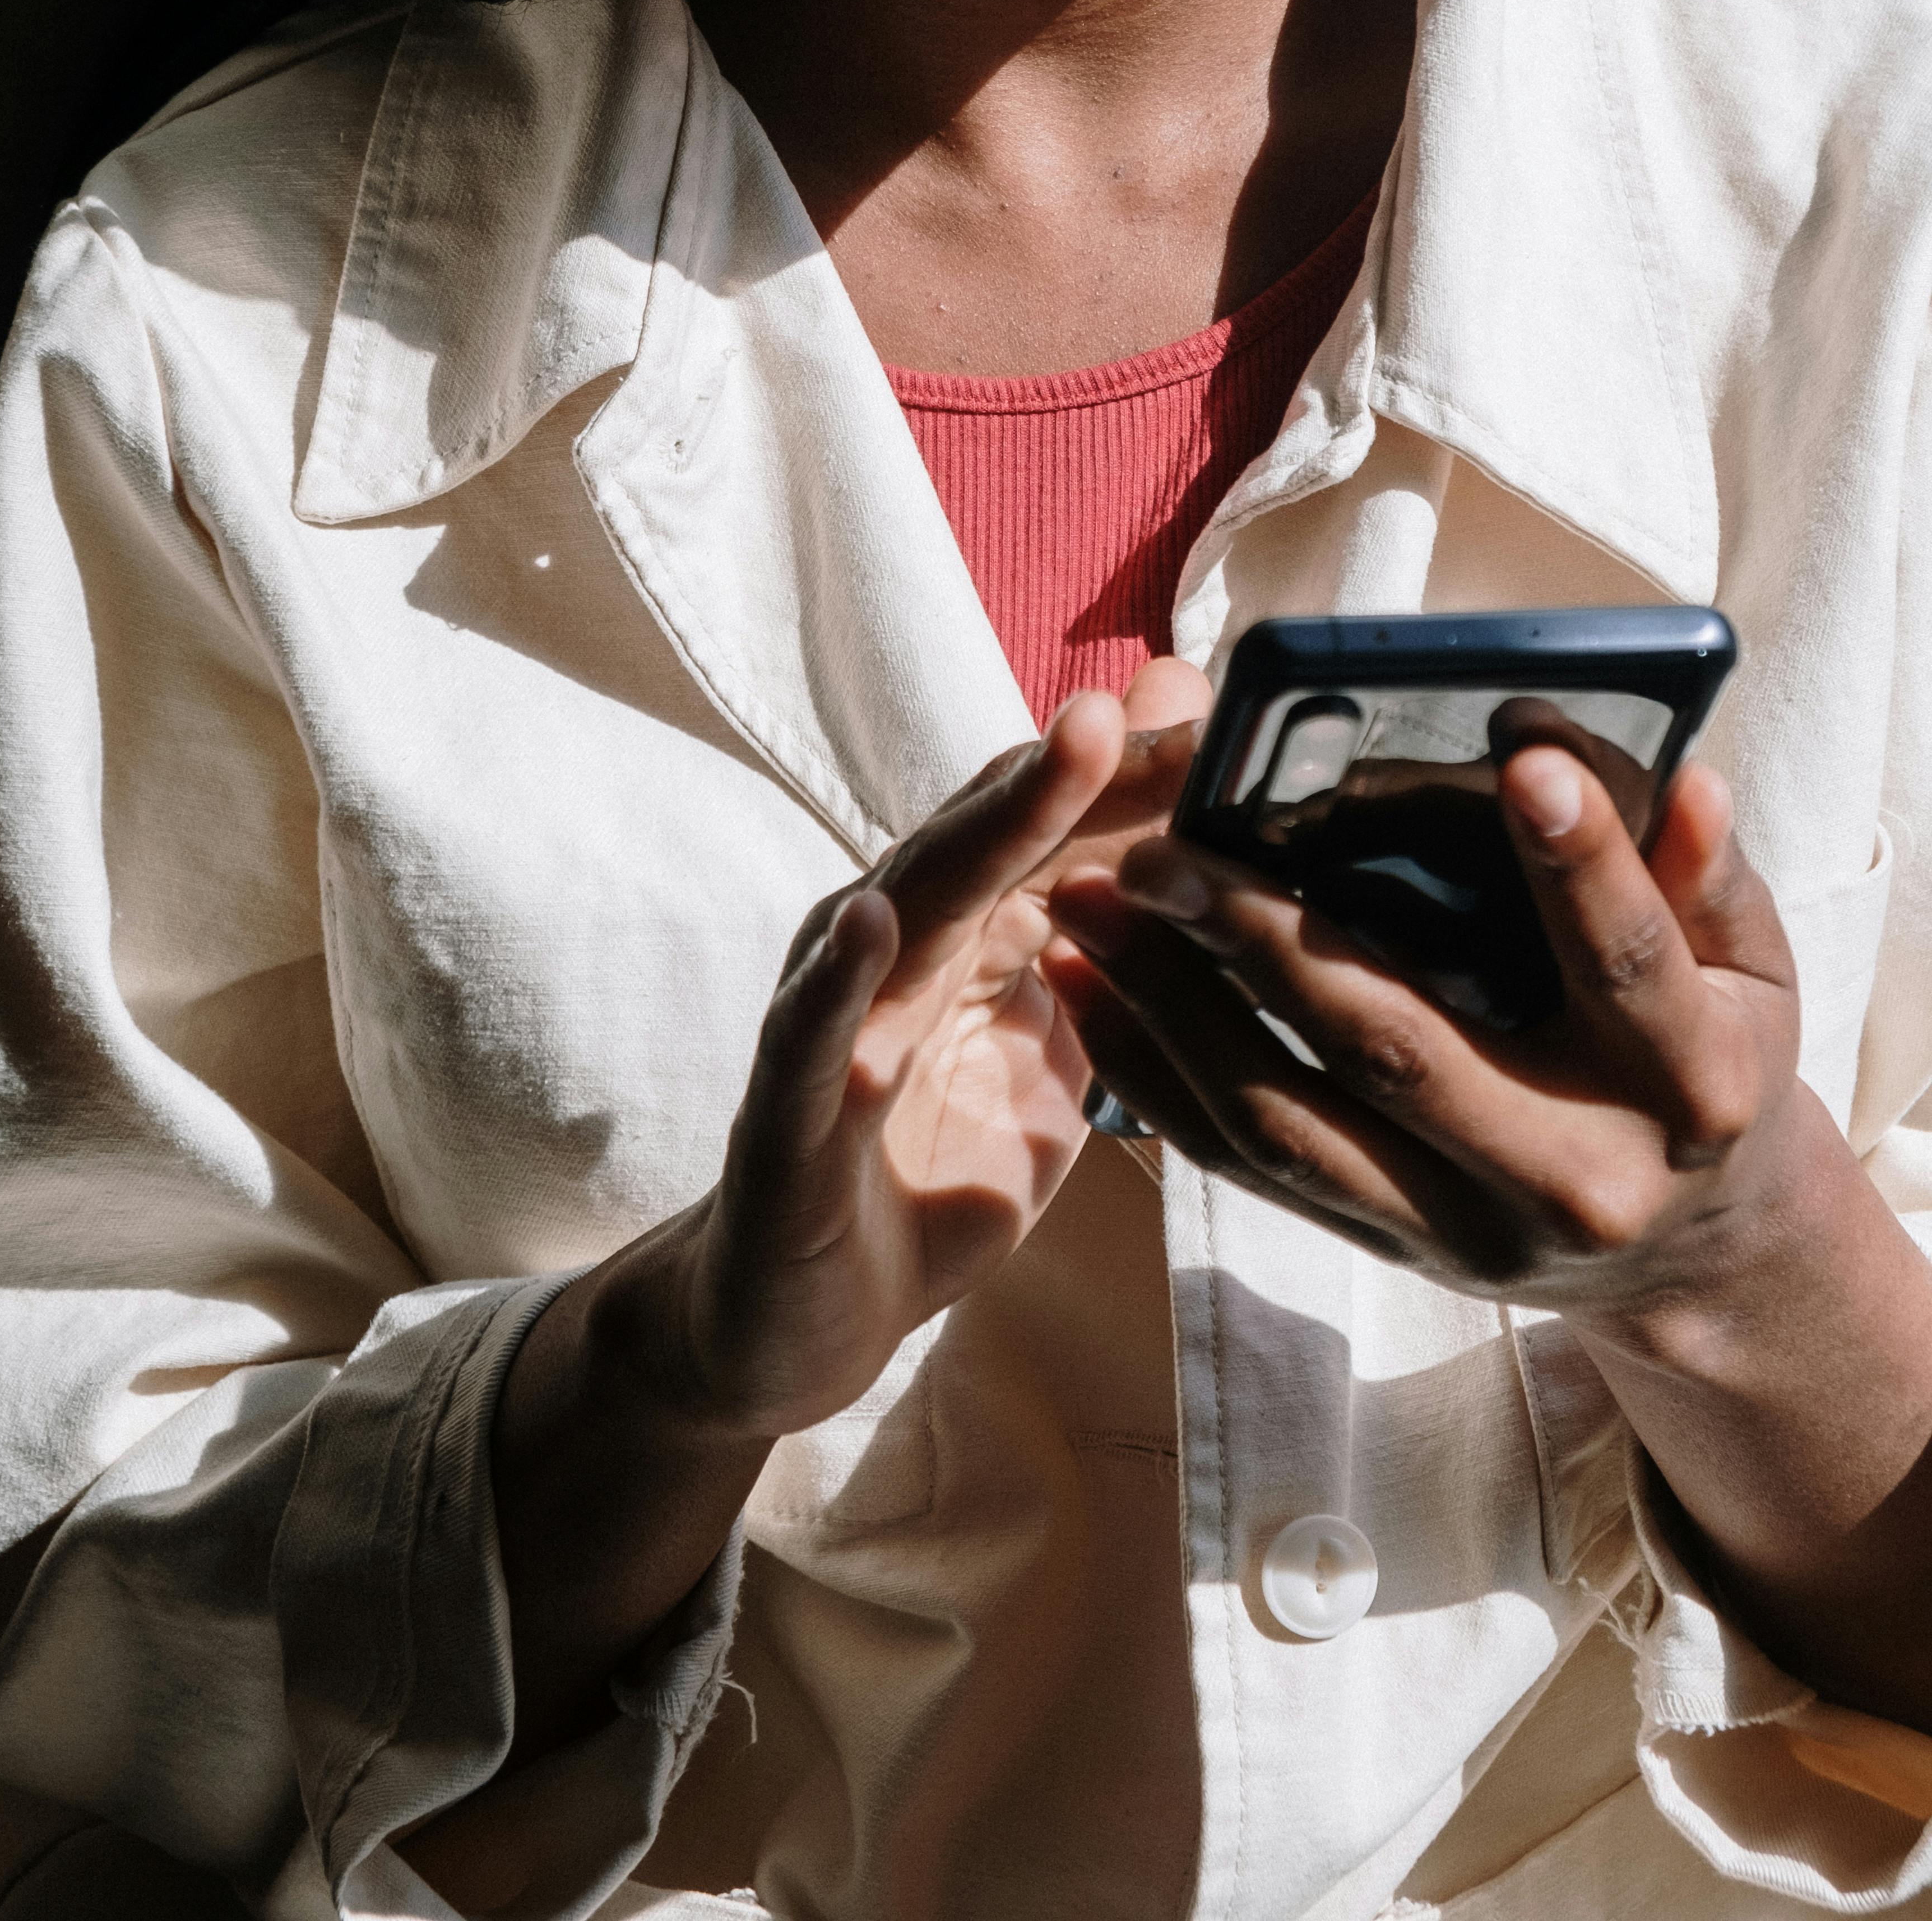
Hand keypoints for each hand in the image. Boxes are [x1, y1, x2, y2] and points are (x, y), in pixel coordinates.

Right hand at [654, 687, 1143, 1442]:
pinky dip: (836, 977)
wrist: (802, 1315)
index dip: (1139, 778)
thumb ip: (1119, 953)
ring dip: (986, 824)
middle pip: (992, 837)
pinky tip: (872, 921)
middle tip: (1148, 697)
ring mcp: (835, 1016)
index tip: (1226, 719)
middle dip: (1073, 766)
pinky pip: (808, 1034)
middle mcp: (895, 945)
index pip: (1058, 830)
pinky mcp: (785, 1112)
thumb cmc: (933, 1165)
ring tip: (1066, 751)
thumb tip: (1201, 849)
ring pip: (913, 901)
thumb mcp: (1057, 1056)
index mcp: (965, 928)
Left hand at [1042, 716, 1931, 1735]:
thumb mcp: (1749, 966)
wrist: (1694, 1248)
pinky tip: (1088, 994)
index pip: (1625, 962)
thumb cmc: (1713, 1051)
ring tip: (1086, 902)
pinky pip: (1252, 1167)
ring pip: (1292, 1118)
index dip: (1579, 865)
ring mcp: (1469, 1227)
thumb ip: (1704, 874)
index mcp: (1689, 1084)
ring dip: (1170, 1006)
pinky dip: (1156, 1082)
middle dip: (1266, 937)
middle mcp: (1572, 1170)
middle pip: (1403, 1045)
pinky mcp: (1394, 1249)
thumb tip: (1686, 777)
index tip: (1519, 760)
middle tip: (1162, 842)